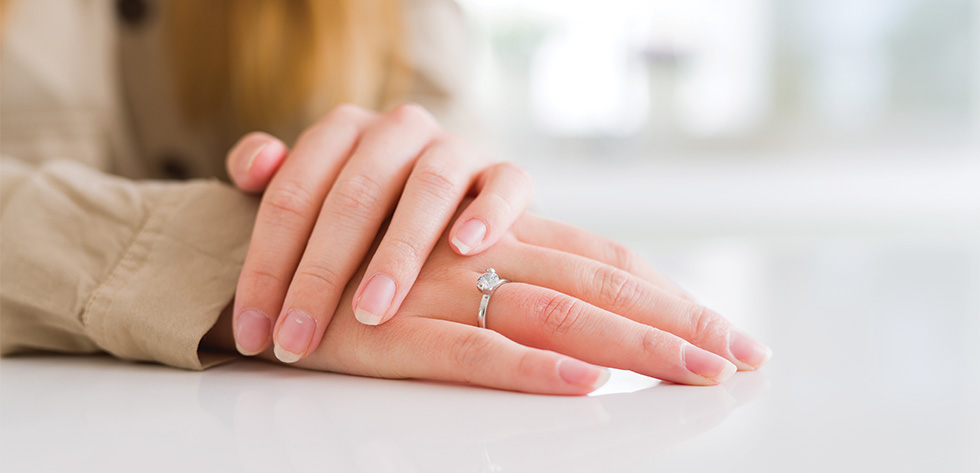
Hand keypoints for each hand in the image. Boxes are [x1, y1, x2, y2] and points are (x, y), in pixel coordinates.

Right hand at [212, 209, 771, 394]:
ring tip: (696, 374)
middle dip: (675, 325)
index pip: (604, 262)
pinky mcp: (392, 336)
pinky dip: (529, 370)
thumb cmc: (352, 270)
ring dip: (630, 346)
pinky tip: (584, 388)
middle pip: (599, 287)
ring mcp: (440, 293)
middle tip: (744, 357)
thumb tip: (578, 347)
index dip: (668, 295)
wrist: (252, 272)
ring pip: (554, 314)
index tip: (727, 334)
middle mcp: (480, 257)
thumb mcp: (437, 265)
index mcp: (499, 239)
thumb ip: (506, 279)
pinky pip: (471, 350)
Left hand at [223, 104, 533, 362]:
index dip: (266, 264)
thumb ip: (274, 179)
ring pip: (428, 188)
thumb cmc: (371, 208)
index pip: (292, 194)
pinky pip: (505, 184)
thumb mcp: (316, 190)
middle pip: (354, 196)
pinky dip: (488, 212)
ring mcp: (455, 148)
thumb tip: (255, 166)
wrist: (458, 197)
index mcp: (342, 131)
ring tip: (372, 311)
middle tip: (300, 337)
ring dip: (398, 252)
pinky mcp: (504, 171)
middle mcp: (397, 130)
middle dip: (320, 273)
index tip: (254, 332)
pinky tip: (465, 248)